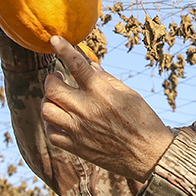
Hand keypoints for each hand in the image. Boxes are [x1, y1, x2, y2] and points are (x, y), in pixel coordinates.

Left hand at [41, 36, 173, 181]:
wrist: (148, 156)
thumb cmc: (143, 121)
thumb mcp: (129, 94)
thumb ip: (105, 78)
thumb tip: (88, 65)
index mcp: (101, 93)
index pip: (76, 64)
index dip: (63, 48)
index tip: (55, 39)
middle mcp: (86, 110)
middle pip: (52, 88)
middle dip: (51, 79)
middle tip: (57, 77)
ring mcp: (78, 130)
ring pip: (46, 110)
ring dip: (48, 100)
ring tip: (57, 99)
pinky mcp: (75, 147)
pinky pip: (51, 132)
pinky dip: (52, 123)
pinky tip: (61, 119)